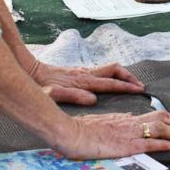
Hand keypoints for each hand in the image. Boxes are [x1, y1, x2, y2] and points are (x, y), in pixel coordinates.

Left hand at [29, 60, 144, 104]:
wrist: (30, 72)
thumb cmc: (40, 85)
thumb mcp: (54, 94)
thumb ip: (73, 96)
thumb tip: (93, 100)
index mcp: (83, 81)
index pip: (110, 82)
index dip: (126, 86)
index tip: (139, 90)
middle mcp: (85, 74)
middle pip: (114, 69)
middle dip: (129, 76)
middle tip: (139, 85)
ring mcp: (83, 72)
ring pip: (109, 69)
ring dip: (121, 75)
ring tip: (131, 83)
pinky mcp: (79, 73)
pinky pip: (101, 72)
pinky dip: (111, 76)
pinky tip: (111, 83)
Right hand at [56, 110, 169, 159]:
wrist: (69, 132)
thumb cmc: (80, 129)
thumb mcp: (101, 122)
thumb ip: (116, 121)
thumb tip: (129, 118)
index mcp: (124, 117)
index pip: (152, 114)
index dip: (168, 119)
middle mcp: (129, 122)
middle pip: (161, 116)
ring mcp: (127, 133)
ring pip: (158, 127)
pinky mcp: (124, 145)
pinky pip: (148, 143)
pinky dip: (163, 143)